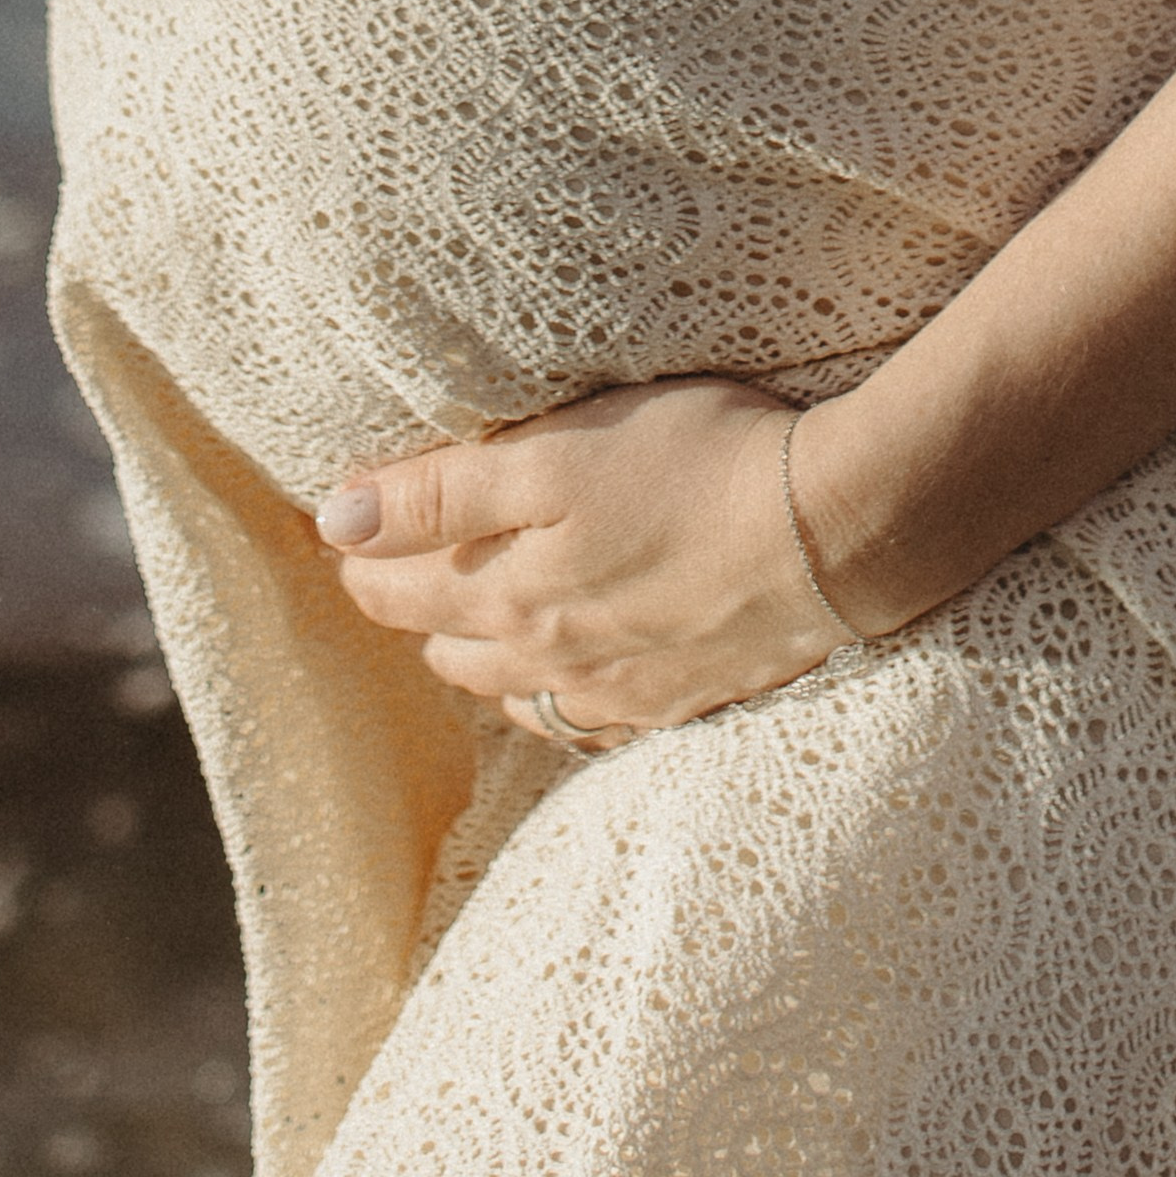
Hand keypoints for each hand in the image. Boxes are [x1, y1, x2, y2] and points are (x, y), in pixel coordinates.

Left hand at [314, 377, 856, 744]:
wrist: (841, 531)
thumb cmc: (696, 467)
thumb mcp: (554, 456)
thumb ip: (440, 494)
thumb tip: (335, 523)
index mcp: (508, 598)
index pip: (394, 591)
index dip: (363, 556)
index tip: (348, 526)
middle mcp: (552, 662)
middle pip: (448, 648)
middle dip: (415, 608)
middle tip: (401, 565)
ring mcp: (623, 690)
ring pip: (516, 691)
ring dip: (483, 657)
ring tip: (473, 620)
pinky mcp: (687, 698)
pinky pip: (592, 720)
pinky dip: (560, 699)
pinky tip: (567, 681)